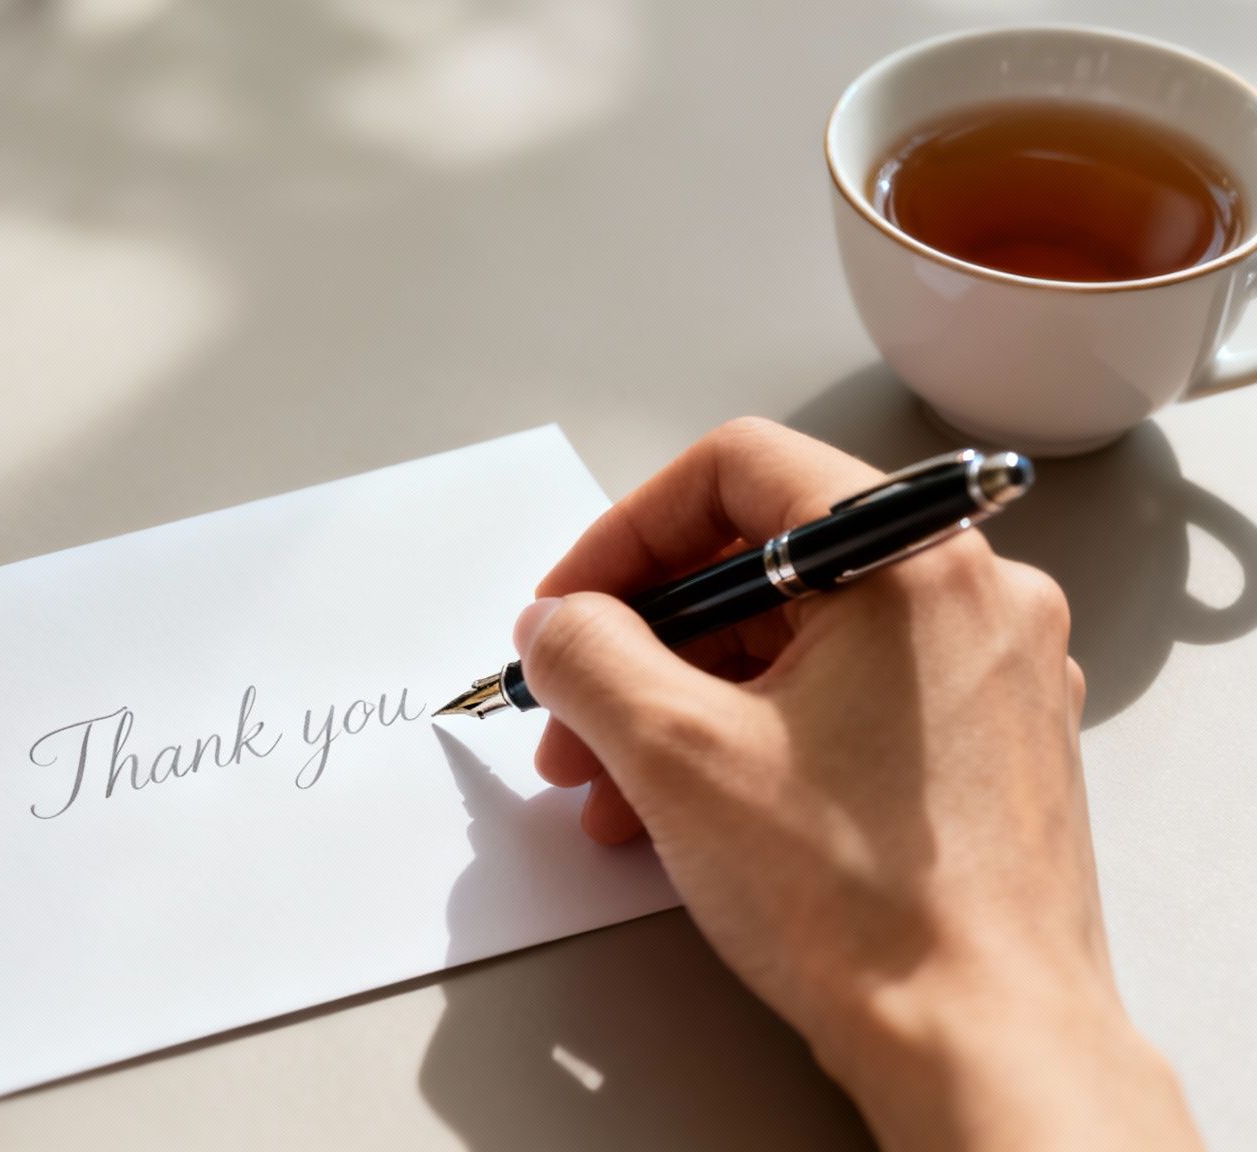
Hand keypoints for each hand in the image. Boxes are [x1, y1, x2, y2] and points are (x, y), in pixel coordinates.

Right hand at [518, 419, 1198, 1150]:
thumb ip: (588, 656)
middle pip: (764, 566)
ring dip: (683, 704)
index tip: (571, 607)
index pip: (740, 470)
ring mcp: (989, 676)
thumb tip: (558, 624)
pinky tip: (686, 813)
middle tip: (573, 713)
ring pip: (798, 644)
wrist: (983, 1047)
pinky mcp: (986, 749)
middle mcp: (973, 598)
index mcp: (915, 561)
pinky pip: (844, 702)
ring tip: (611, 789)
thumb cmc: (867, 906)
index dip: (625, 534)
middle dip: (643, 644)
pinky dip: (754, 739)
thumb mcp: (675, 753)